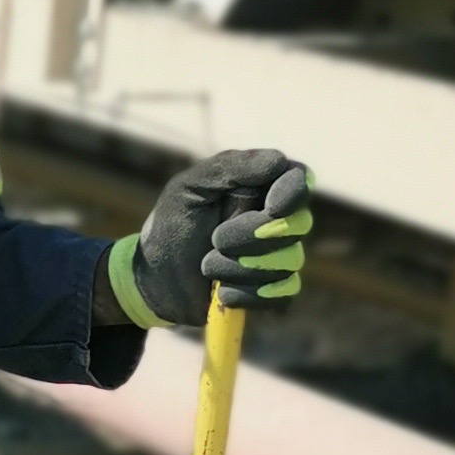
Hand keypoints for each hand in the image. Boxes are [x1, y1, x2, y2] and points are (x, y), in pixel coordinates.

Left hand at [106, 149, 311, 327]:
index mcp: (261, 186)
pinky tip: (221, 293)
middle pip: (298, 223)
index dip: (292, 192)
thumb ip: (229, 168)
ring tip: (206, 266)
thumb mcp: (189, 188)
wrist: (156, 279)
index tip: (272, 206)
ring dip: (240, 266)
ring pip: (289, 260)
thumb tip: (278, 161)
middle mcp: (278, 219)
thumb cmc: (173, 226)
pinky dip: (248, 293)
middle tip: (215, 239)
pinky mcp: (274, 290)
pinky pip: (283, 292)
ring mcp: (279, 255)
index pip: (298, 179)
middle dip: (254, 234)